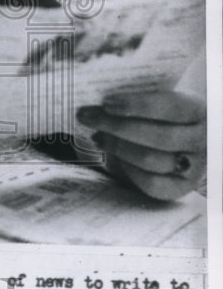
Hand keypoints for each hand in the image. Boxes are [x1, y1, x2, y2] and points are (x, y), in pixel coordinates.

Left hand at [76, 90, 205, 200]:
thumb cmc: (163, 114)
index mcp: (198, 110)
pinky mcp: (181, 187)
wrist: (183, 138)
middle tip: (86, 117)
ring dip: (117, 147)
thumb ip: (136, 102)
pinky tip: (115, 156)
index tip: (106, 103)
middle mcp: (201, 139)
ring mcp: (194, 165)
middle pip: (157, 136)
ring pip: (151, 159)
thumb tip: (97, 104)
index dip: (136, 105)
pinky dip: (129, 169)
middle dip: (116, 126)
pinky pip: (152, 183)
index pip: (169, 106)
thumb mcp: (160, 101)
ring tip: (97, 136)